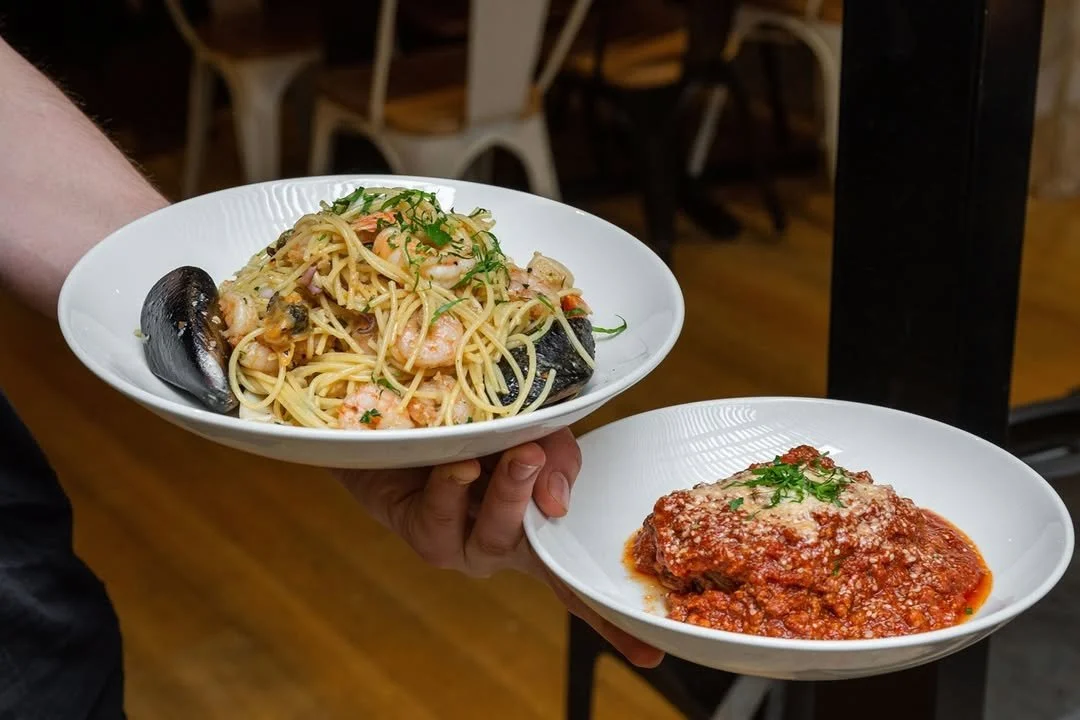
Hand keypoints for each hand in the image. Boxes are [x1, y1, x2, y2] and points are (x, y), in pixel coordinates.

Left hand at [334, 428, 663, 667]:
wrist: (401, 416)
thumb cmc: (479, 430)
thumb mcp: (537, 430)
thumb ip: (559, 458)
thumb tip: (557, 504)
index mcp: (540, 532)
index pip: (581, 584)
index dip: (616, 622)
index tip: (651, 653)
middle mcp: (505, 547)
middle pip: (539, 553)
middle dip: (537, 504)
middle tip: (537, 459)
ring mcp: (464, 549)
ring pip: (494, 535)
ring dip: (506, 492)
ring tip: (515, 455)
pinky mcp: (425, 538)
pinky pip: (443, 517)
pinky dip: (453, 486)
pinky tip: (458, 466)